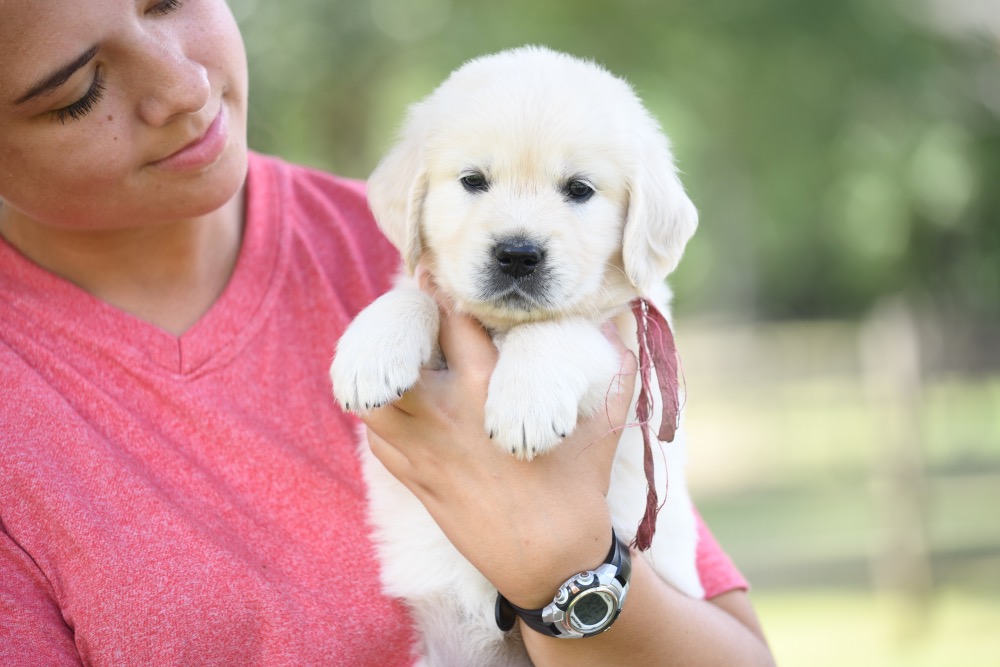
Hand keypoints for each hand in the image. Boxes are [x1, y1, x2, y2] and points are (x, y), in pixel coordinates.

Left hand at [358, 301, 637, 608]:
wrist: (552, 567)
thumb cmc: (579, 493)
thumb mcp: (603, 428)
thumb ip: (614, 370)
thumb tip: (619, 325)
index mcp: (488, 393)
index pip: (453, 321)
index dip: (446, 294)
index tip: (444, 280)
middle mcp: (445, 416)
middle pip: (398, 350)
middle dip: (403, 324)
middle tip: (414, 311)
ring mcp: (423, 452)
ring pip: (372, 397)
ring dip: (381, 371)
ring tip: (398, 357)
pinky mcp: (415, 482)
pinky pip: (378, 439)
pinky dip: (382, 417)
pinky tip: (400, 407)